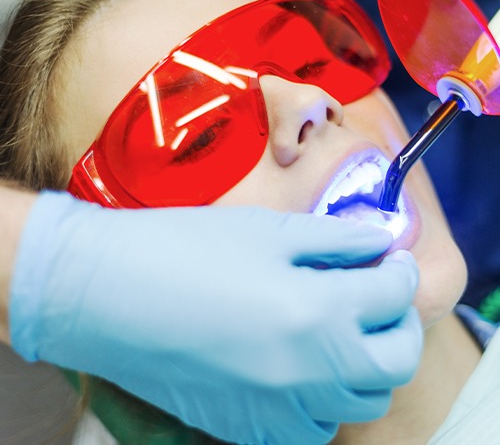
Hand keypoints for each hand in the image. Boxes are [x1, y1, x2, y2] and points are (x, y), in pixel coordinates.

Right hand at [10, 191, 421, 444]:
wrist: (108, 293)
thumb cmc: (184, 249)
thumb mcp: (267, 231)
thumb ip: (333, 239)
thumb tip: (376, 242)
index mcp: (317, 313)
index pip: (393, 297)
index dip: (400, 273)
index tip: (392, 261)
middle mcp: (308, 373)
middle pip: (394, 363)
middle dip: (400, 327)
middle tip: (382, 298)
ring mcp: (278, 411)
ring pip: (358, 402)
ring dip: (365, 365)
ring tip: (343, 332)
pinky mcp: (245, 428)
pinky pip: (312, 428)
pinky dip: (324, 399)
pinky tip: (301, 368)